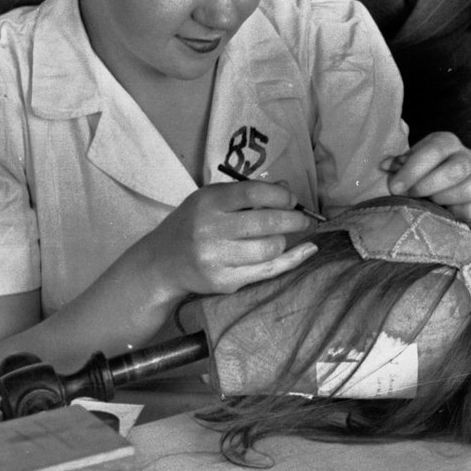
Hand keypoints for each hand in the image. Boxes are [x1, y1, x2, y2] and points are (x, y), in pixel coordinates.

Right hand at [151, 181, 317, 296]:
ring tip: (282, 236)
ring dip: (284, 240)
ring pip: (270, 248)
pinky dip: (293, 260)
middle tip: (303, 219)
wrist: (161, 263)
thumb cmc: (192, 225)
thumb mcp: (211, 200)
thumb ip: (246, 193)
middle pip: (267, 223)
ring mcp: (217, 258)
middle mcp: (210, 229)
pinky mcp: (225, 281)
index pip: (254, 193)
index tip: (291, 200)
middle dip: (293, 219)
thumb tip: (286, 190)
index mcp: (208, 202)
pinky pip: (268, 270)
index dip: (281, 196)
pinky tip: (308, 251)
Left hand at [383, 132, 470, 225]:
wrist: (440, 198)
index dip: (414, 169)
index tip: (395, 187)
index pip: (436, 149)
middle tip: (407, 197)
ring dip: (442, 199)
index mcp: (447, 142)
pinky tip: (442, 213)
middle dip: (427, 186)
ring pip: (469, 189)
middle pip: (456, 168)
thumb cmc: (419, 178)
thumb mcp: (407, 166)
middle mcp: (468, 157)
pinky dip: (455, 213)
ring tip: (427, 204)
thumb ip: (398, 165)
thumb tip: (385, 166)